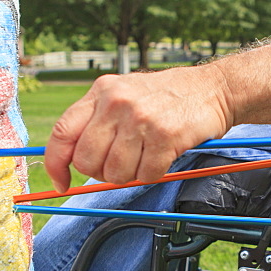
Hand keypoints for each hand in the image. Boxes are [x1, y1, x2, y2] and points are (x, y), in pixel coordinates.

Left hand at [45, 66, 234, 190]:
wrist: (214, 88)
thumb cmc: (168, 97)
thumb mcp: (125, 93)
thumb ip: (98, 120)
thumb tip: (72, 161)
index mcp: (101, 92)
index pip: (62, 132)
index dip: (56, 164)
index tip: (60, 182)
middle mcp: (116, 102)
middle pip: (87, 161)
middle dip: (101, 172)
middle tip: (121, 164)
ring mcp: (140, 118)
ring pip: (115, 173)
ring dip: (130, 175)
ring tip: (146, 156)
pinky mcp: (165, 135)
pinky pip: (145, 175)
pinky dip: (154, 174)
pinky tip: (163, 156)